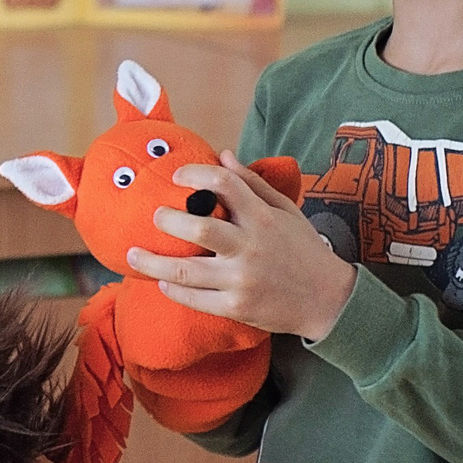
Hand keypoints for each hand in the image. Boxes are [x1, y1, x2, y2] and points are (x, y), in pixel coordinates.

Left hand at [124, 153, 355, 343]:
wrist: (330, 300)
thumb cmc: (304, 250)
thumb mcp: (286, 211)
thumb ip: (252, 183)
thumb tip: (222, 155)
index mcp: (263, 218)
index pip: (224, 185)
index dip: (195, 175)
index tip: (177, 177)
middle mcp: (250, 248)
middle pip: (198, 228)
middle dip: (168, 219)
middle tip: (154, 216)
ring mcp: (242, 280)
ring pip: (186, 270)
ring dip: (153, 261)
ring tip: (132, 254)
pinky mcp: (237, 307)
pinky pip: (194, 299)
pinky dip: (172, 290)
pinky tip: (160, 282)